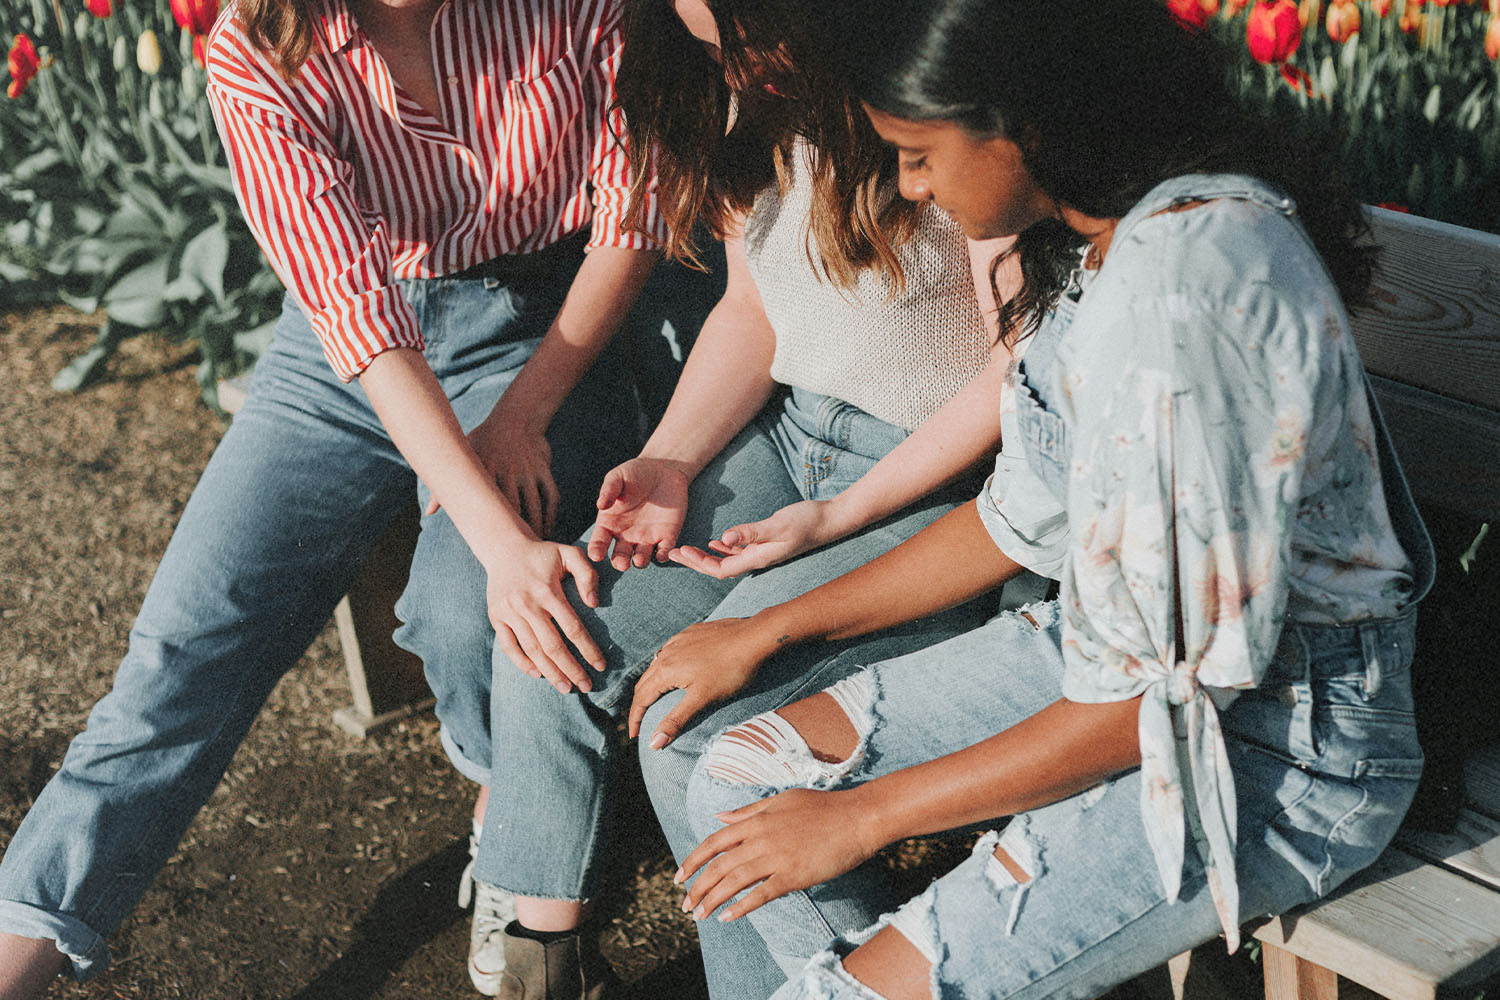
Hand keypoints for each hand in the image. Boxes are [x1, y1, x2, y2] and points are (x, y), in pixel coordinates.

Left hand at [428, 410, 559, 537]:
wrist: (516, 416)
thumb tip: (428, 513)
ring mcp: (528, 470)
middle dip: (517, 533)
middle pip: (514, 509)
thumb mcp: (464, 455)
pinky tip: (547, 527)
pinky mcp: (544, 469)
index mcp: (486, 471)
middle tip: (515, 555)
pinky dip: (551, 514)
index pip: (488, 506)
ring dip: (536, 527)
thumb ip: (444, 486)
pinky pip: (552, 495)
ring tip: (533, 546)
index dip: (492, 529)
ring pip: (536, 505)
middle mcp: (508, 471)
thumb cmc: (484, 440)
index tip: (492, 550)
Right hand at [486, 540, 604, 692]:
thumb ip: (587, 575)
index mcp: (548, 590)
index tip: (601, 665)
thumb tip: (594, 604)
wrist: (504, 548)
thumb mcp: (570, 554)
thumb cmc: (544, 554)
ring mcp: (509, 612)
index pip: (572, 627)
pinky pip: (508, 646)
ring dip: (550, 672)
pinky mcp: (496, 617)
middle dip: (571, 669)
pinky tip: (538, 674)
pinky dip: (522, 663)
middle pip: (552, 645)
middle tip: (586, 686)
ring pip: (531, 650)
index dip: (587, 649)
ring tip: (566, 687)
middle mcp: (527, 604)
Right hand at [587, 458, 690, 570]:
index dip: (596, 550)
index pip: (600, 541)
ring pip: (641, 558)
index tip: (596, 555)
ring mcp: (647, 538)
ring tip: (639, 559)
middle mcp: (626, 535)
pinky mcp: (667, 536)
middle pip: (620, 556)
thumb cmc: (635, 473)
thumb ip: (609, 490)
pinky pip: (664, 551)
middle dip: (620, 562)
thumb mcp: (618, 477)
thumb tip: (600, 505)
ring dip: (640, 561)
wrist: (663, 470)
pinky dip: (664, 555)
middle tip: (622, 563)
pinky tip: (662, 554)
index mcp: (610, 523)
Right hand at [628, 617, 777, 747]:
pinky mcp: (692, 632)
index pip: (641, 698)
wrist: (754, 637)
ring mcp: (679, 640)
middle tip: (640, 720)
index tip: (633, 735)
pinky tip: (677, 670)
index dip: (635, 718)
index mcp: (666, 669)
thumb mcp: (702, 699)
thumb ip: (676, 720)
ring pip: (657, 664)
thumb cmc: (730, 670)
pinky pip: (671, 650)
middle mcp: (667, 652)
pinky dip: (666, 666)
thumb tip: (653, 743)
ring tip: (655, 698)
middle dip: (640, 702)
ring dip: (652, 683)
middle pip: (645, 681)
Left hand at [667, 500, 838, 578]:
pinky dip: (723, 549)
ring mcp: (762, 554)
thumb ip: (751, 532)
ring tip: (686, 550)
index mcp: (757, 559)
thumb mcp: (777, 524)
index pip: (719, 569)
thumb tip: (723, 539)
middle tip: (673, 553)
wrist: (830, 521)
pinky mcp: (766, 545)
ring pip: (727, 561)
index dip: (698, 563)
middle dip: (695, 562)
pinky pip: (739, 552)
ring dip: (706, 557)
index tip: (680, 552)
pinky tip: (716, 542)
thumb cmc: (806, 521)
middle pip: (719, 568)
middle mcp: (757, 560)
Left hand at [675, 787, 881, 921]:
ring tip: (700, 916)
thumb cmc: (823, 807)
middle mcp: (760, 838)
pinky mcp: (793, 875)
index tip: (678, 876)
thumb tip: (719, 815)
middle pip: (719, 865)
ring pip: (734, 881)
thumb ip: (748, 810)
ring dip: (713, 900)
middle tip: (686, 905)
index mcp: (756, 820)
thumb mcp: (781, 800)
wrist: (857, 817)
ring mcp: (776, 857)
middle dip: (698, 887)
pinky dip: (741, 907)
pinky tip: (728, 917)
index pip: (714, 841)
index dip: (693, 860)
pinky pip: (761, 894)